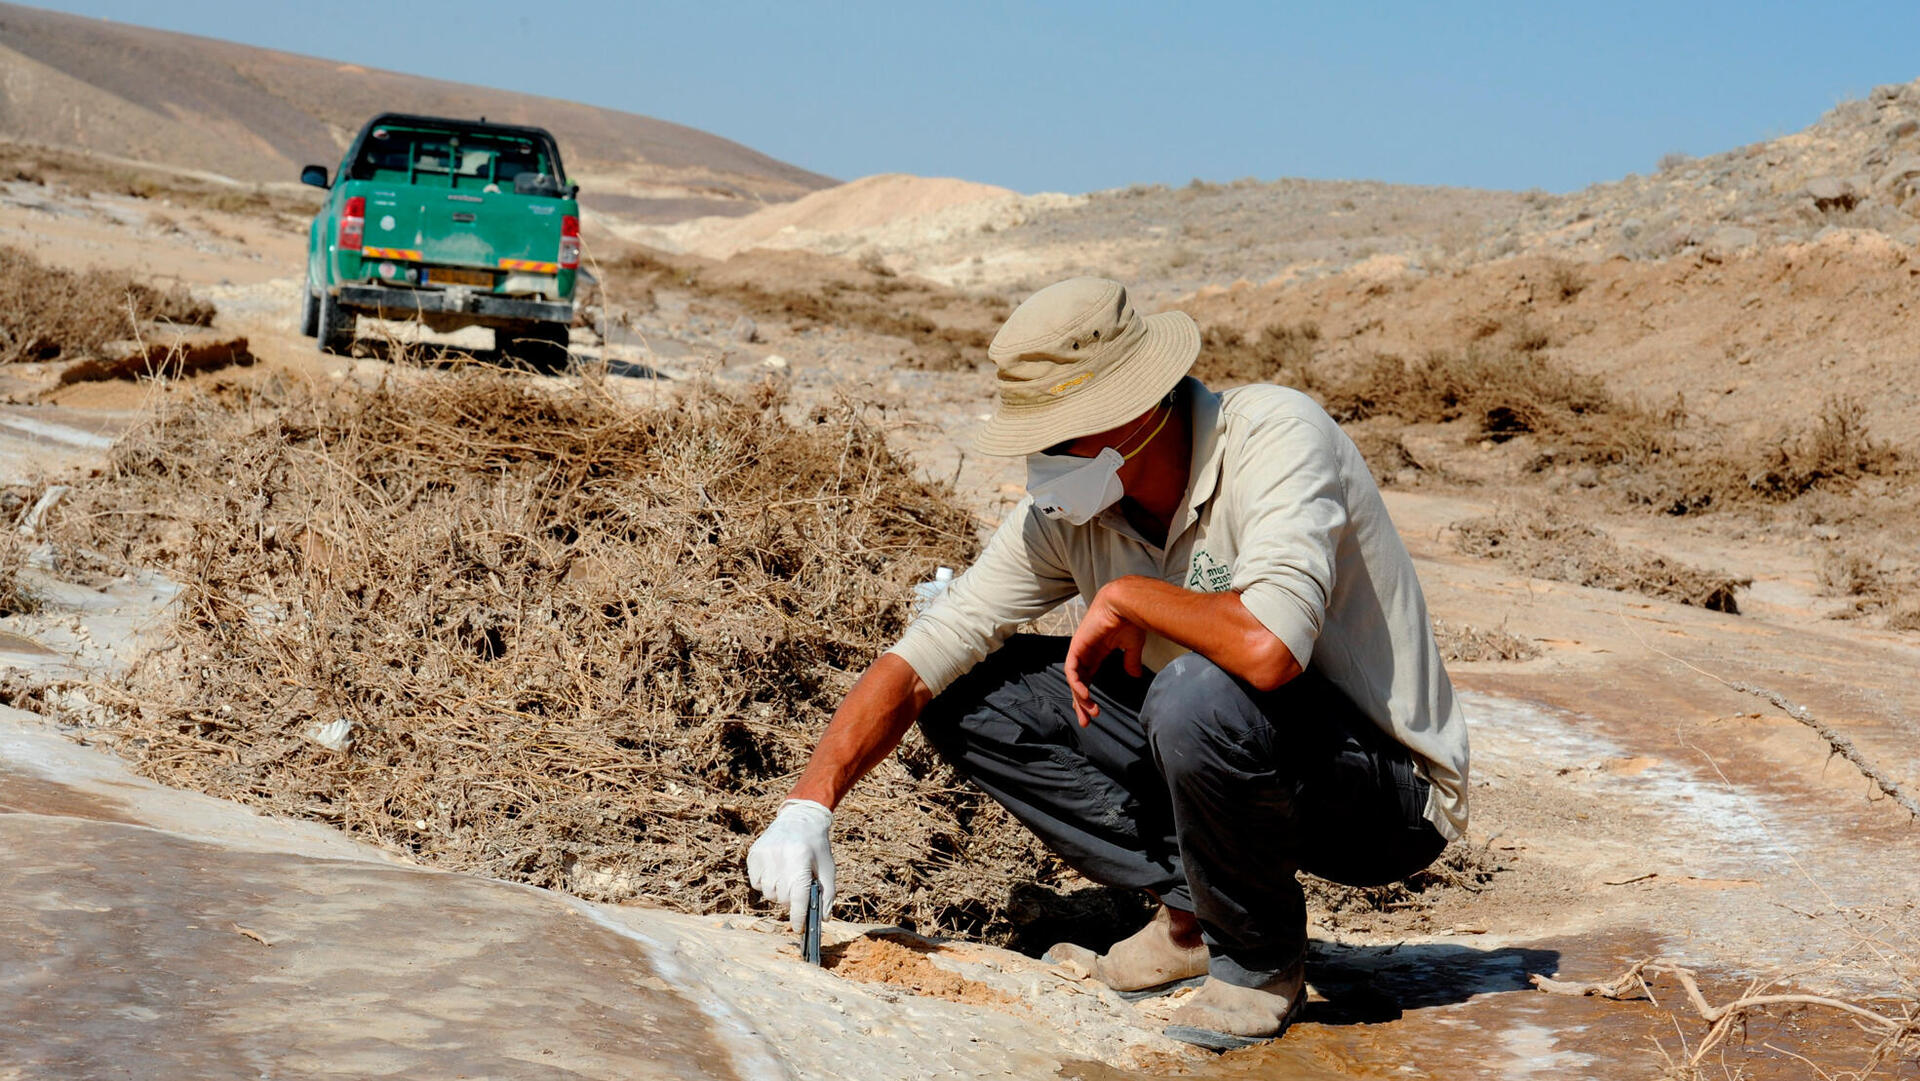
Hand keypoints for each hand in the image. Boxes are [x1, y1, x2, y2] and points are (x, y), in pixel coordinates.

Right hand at [746, 798, 834, 932]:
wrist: (800, 819)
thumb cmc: (817, 847)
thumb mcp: (828, 868)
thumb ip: (828, 894)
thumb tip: (823, 919)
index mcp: (800, 859)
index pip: (797, 897)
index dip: (798, 916)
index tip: (799, 928)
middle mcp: (779, 856)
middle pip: (782, 898)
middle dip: (791, 900)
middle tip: (798, 889)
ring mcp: (763, 854)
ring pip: (768, 893)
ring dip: (778, 892)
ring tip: (787, 878)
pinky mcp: (753, 854)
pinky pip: (756, 883)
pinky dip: (765, 883)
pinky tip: (775, 871)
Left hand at [1063, 585, 1146, 726]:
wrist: (1126, 604)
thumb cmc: (1129, 620)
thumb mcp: (1132, 646)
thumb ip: (1130, 661)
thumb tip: (1134, 676)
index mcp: (1097, 653)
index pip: (1087, 679)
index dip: (1088, 696)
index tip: (1092, 713)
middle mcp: (1086, 653)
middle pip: (1079, 683)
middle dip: (1081, 704)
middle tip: (1086, 721)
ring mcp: (1080, 650)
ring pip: (1074, 679)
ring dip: (1080, 698)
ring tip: (1089, 712)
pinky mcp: (1077, 646)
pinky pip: (1072, 670)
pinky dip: (1076, 684)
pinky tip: (1084, 696)